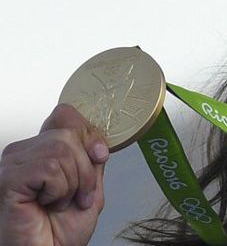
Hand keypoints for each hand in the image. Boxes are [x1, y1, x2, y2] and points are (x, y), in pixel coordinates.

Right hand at [0, 104, 108, 245]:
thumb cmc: (61, 230)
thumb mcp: (90, 186)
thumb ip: (92, 158)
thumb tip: (97, 138)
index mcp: (43, 149)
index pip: (66, 115)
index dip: (89, 134)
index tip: (99, 156)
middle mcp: (25, 152)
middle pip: (70, 132)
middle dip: (86, 169)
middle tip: (77, 196)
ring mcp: (14, 162)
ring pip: (62, 148)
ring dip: (74, 182)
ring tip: (60, 202)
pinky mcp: (9, 177)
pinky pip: (50, 167)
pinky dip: (59, 189)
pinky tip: (46, 204)